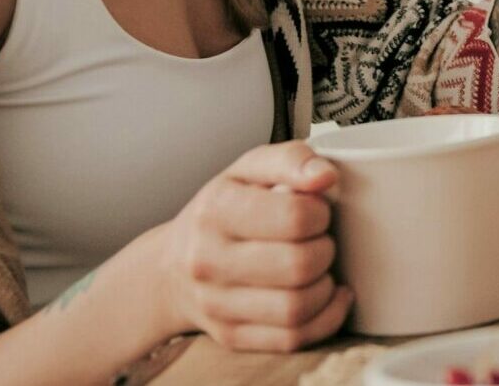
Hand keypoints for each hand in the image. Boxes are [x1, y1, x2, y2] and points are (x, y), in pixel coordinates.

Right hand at [135, 141, 351, 352]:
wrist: (171, 268)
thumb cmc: (222, 212)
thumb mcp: (248, 170)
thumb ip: (291, 160)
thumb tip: (325, 175)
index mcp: (216, 209)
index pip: (294, 216)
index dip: (320, 213)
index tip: (317, 211)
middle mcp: (208, 260)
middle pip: (299, 265)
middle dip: (325, 250)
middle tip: (319, 241)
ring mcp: (216, 304)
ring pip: (296, 308)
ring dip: (325, 288)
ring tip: (320, 270)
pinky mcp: (231, 336)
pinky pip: (292, 338)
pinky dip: (324, 318)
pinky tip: (327, 298)